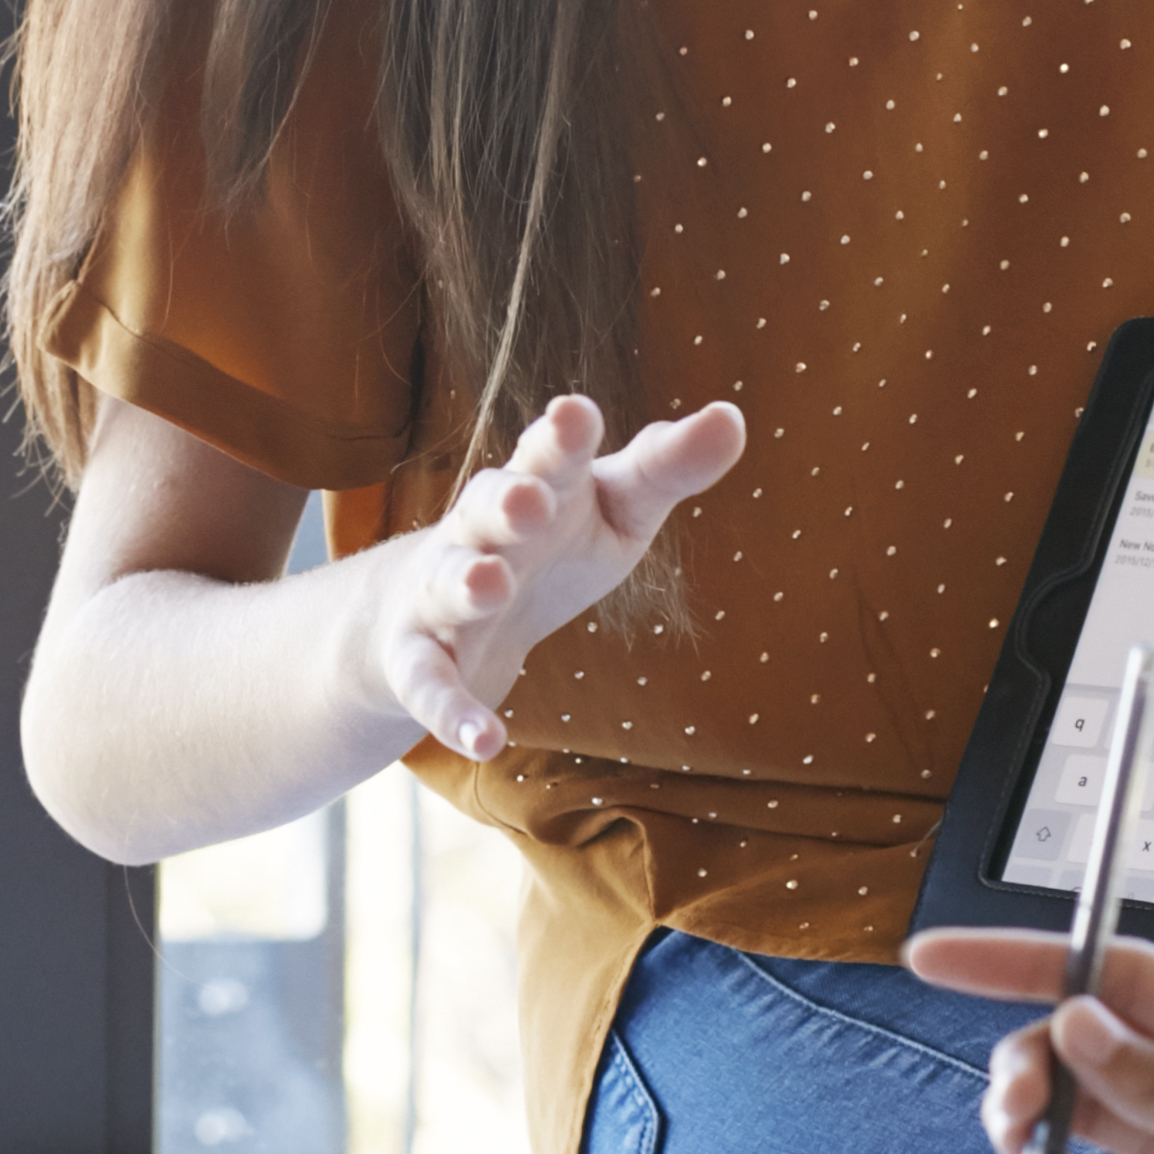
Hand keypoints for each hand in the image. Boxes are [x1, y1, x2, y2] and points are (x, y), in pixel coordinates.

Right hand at [354, 394, 746, 759]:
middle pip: (488, 507)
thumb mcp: (614, 507)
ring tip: (490, 586)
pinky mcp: (418, 660)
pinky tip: (486, 741)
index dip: (561, 437)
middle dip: (507, 502)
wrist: (437, 610)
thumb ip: (666, 466)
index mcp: (535, 485)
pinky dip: (452, 711)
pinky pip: (429, 684)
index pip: (550, 455)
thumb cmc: (550, 546)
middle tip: (531, 500)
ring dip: (467, 584)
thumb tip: (734, 417)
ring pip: (450, 584)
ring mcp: (443, 594)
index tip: (577, 413)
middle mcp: (482, 531)